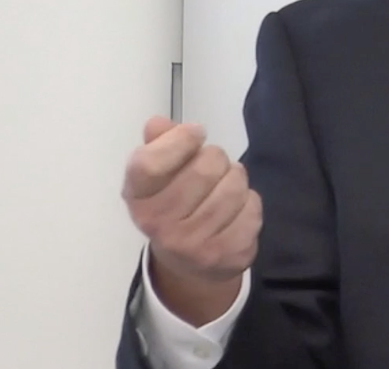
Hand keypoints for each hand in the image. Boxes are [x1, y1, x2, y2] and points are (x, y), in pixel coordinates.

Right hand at [123, 116, 261, 323]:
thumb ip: (160, 143)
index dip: (179, 139)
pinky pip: (252, 209)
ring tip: (223, 189)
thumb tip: (158, 124)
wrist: (189, 264)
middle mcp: (158, 225)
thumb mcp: (158, 175)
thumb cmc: (174, 206)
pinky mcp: (227, 255)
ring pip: (234, 186)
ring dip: (236, 179)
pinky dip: (250, 203)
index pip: (150, 162)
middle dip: (216, 158)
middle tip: (212, 169)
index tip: (195, 133)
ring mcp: (193, 245)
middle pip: (206, 167)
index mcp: (137, 198)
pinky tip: (235, 212)